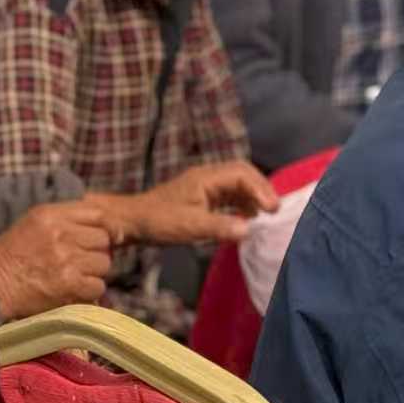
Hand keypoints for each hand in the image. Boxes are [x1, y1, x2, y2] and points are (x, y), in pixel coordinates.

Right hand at [0, 201, 111, 321]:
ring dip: (93, 273)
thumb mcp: (34, 222)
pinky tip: (74, 291)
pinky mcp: (67, 283)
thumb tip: (114, 230)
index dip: (109, 227)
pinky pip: (97, 286)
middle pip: (103, 240)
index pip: (99, 214)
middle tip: (81, 262)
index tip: (112, 237)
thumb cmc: (11, 255)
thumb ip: (69, 218)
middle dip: (96, 252)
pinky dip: (89, 291)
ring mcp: (66, 259)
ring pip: (104, 264)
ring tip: (75, 276)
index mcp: (51, 214)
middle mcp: (61, 233)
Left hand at [89, 161, 278, 245]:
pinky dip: (241, 202)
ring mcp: (205, 185)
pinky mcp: (201, 195)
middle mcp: (208, 176)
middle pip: (243, 173)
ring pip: (237, 183)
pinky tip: (245, 216)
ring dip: (252, 195)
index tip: (272, 209)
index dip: (260, 189)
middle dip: (261, 188)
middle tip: (273, 209)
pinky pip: (229, 193)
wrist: (130, 221)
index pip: (242, 175)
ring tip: (264, 213)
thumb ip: (220, 226)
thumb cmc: (159, 221)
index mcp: (207, 177)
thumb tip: (249, 230)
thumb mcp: (190, 226)